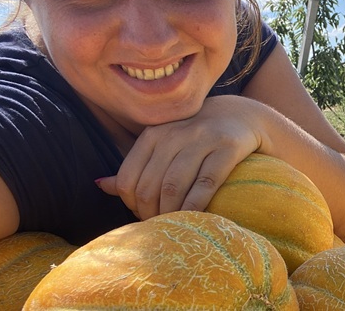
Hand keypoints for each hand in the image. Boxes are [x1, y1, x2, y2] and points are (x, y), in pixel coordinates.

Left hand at [95, 95, 261, 219]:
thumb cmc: (197, 137)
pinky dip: (195, 205)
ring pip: (173, 185)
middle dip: (151, 213)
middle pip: (149, 186)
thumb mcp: (165, 144)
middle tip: (160, 226)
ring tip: (174, 225)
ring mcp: (202, 139)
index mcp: (153, 133)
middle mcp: (174, 133)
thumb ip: (137, 166)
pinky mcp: (227, 147)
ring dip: (170, 213)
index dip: (132, 205)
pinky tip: (195, 219)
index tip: (145, 216)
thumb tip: (101, 186)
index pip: (129, 178)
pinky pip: (205, 183)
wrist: (242, 117)